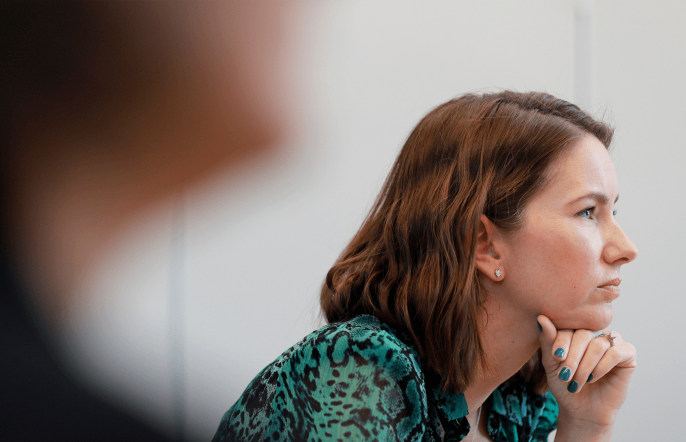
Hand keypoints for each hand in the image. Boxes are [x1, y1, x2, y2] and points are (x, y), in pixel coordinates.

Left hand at [537, 315, 635, 438]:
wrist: (582, 410)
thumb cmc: (565, 385)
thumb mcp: (551, 363)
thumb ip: (548, 341)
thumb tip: (541, 318)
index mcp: (575, 330)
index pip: (568, 326)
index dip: (561, 341)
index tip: (556, 357)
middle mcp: (595, 332)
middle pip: (583, 334)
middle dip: (572, 357)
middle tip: (565, 376)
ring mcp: (612, 341)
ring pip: (598, 344)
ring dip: (585, 366)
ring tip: (577, 382)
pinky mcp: (628, 353)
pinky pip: (615, 352)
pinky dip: (602, 366)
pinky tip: (593, 378)